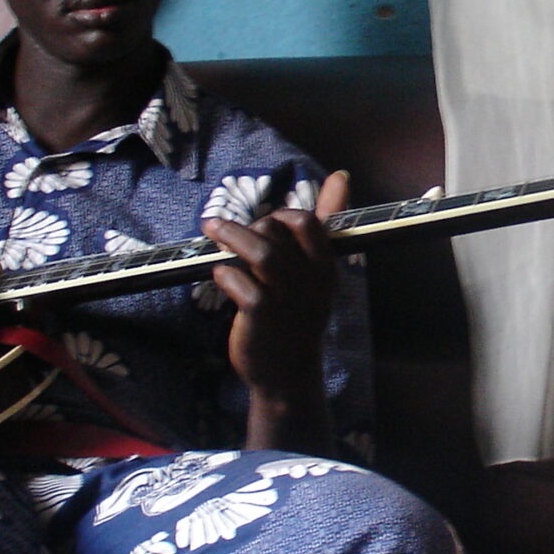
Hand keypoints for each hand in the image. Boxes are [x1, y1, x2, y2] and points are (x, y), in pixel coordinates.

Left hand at [204, 170, 351, 400]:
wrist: (287, 376)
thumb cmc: (299, 316)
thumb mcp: (317, 274)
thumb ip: (325, 224)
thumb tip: (341, 177)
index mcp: (325, 270)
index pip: (310, 224)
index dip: (283, 215)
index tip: (267, 224)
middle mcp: (310, 283)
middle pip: (279, 232)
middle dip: (252, 226)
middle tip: (235, 234)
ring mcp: (286, 301)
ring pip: (261, 252)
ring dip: (232, 236)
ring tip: (213, 231)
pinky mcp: (262, 319)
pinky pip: (242, 285)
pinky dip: (225, 274)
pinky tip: (220, 275)